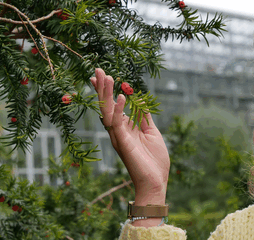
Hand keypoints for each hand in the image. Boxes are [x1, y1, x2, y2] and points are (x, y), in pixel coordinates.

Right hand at [90, 68, 169, 197]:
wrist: (156, 182)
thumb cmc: (154, 160)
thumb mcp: (152, 133)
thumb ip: (144, 118)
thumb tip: (140, 102)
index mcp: (125, 128)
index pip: (113, 106)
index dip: (107, 92)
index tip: (102, 76)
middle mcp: (118, 131)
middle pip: (106, 106)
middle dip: (102, 88)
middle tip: (98, 71)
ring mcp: (119, 136)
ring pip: (108, 111)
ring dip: (107, 94)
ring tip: (106, 77)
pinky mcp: (123, 143)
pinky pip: (118, 123)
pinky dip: (119, 110)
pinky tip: (122, 96)